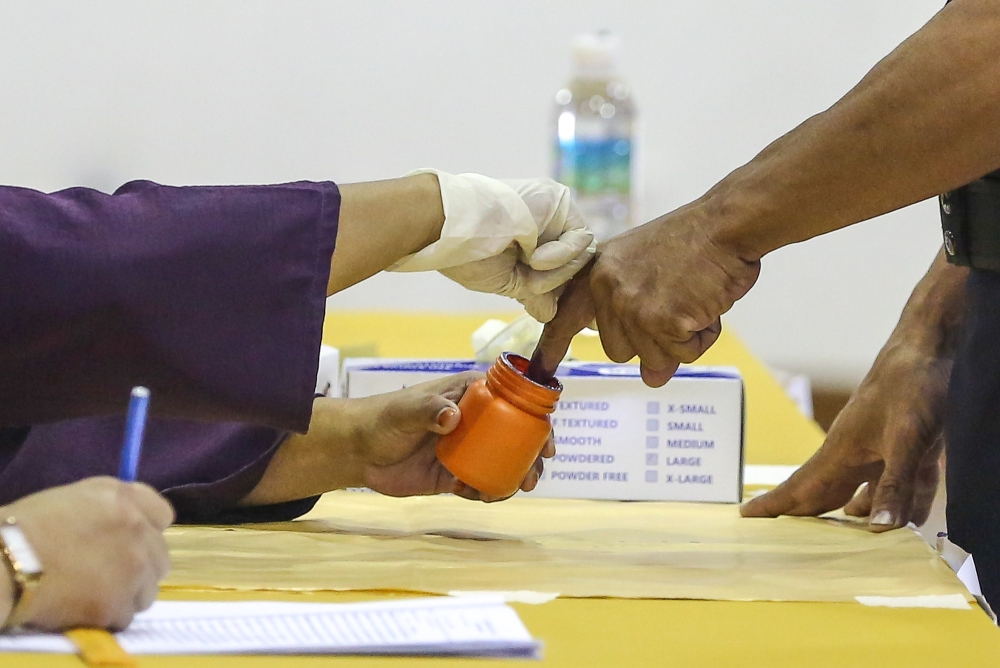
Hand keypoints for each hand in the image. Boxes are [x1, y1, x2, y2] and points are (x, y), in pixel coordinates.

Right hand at [2, 477, 172, 630]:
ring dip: (127, 594)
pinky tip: (84, 609)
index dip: (148, 530)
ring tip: (95, 593)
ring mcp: (132, 568)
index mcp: (124, 499)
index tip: (132, 542)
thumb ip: (113, 506)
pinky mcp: (117, 604)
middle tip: (110, 574)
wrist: (1, 564)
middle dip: (140, 567)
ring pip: (148, 590)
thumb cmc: (25, 528)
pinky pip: (126, 616)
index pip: (163, 515)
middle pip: (160, 557)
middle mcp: (137, 530)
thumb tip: (132, 522)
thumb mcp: (76, 498)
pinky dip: (108, 616)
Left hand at [241, 373, 554, 505]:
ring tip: (514, 489)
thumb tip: (451, 416)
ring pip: (502, 462)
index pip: (513, 403)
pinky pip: (481, 484)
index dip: (536, 420)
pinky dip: (487, 491)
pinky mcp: (454, 475)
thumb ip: (428, 409)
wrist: (358, 451)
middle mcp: (475, 422)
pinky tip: (482, 495)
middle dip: (531, 456)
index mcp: (471, 396)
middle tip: (533, 475)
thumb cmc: (382, 418)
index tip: (546, 441)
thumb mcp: (406, 410)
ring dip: (514, 476)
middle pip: (515, 436)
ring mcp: (467, 449)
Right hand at [389, 170, 594, 322]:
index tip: (551, 307)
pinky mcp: (559, 200)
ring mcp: (554, 211)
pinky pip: (580, 239)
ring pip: (580, 255)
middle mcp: (547, 222)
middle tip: (532, 287)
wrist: (452, 231)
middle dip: (556, 283)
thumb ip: (534, 293)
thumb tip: (549, 315)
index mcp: (532, 239)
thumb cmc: (469, 256)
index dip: (559, 290)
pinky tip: (533, 257)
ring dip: (554, 272)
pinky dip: (560, 256)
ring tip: (526, 267)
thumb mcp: (507, 281)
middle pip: (575, 264)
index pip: (563, 270)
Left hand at [533, 201, 759, 385]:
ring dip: (682, 340)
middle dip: (651, 341)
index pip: (567, 315)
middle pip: (620, 351)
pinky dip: (702, 337)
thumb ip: (637, 318)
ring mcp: (634, 307)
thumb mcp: (647, 269)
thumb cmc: (693, 242)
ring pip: (654, 359)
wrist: (725, 225)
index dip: (553, 345)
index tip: (542, 367)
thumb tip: (651, 377)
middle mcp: (609, 290)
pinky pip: (684, 353)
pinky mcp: (662, 321)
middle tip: (677, 306)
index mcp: (600, 272)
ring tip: (695, 300)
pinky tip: (707, 304)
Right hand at [740, 343, 950, 530]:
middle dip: (805, 517)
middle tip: (784, 541)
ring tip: (850, 543)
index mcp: (841, 452)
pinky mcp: (907, 447)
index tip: (744, 518)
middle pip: (824, 494)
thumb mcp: (906, 440)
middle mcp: (854, 454)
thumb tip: (879, 530)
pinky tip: (909, 522)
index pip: (800, 486)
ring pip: (862, 492)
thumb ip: (895, 486)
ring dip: (857, 516)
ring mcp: (880, 450)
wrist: (929, 348)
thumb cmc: (910, 387)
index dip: (773, 503)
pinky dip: (902, 504)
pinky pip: (899, 484)